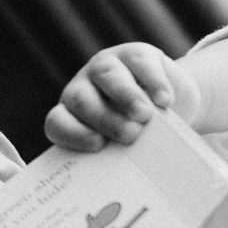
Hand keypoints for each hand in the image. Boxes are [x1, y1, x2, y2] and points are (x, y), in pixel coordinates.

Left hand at [46, 43, 203, 150]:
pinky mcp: (134, 53)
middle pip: (81, 100)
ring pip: (107, 76)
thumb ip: (121, 153)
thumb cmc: (143, 132)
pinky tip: (164, 100)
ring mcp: (106, 66)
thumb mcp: (129, 145)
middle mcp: (83, 88)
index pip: (57, 123)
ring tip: (146, 116)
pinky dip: (153, 82)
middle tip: (130, 135)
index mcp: (72, 116)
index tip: (97, 145)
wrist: (169, 103)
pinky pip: (139, 61)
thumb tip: (130, 174)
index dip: (72, 134)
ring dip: (126, 96)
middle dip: (105, 118)